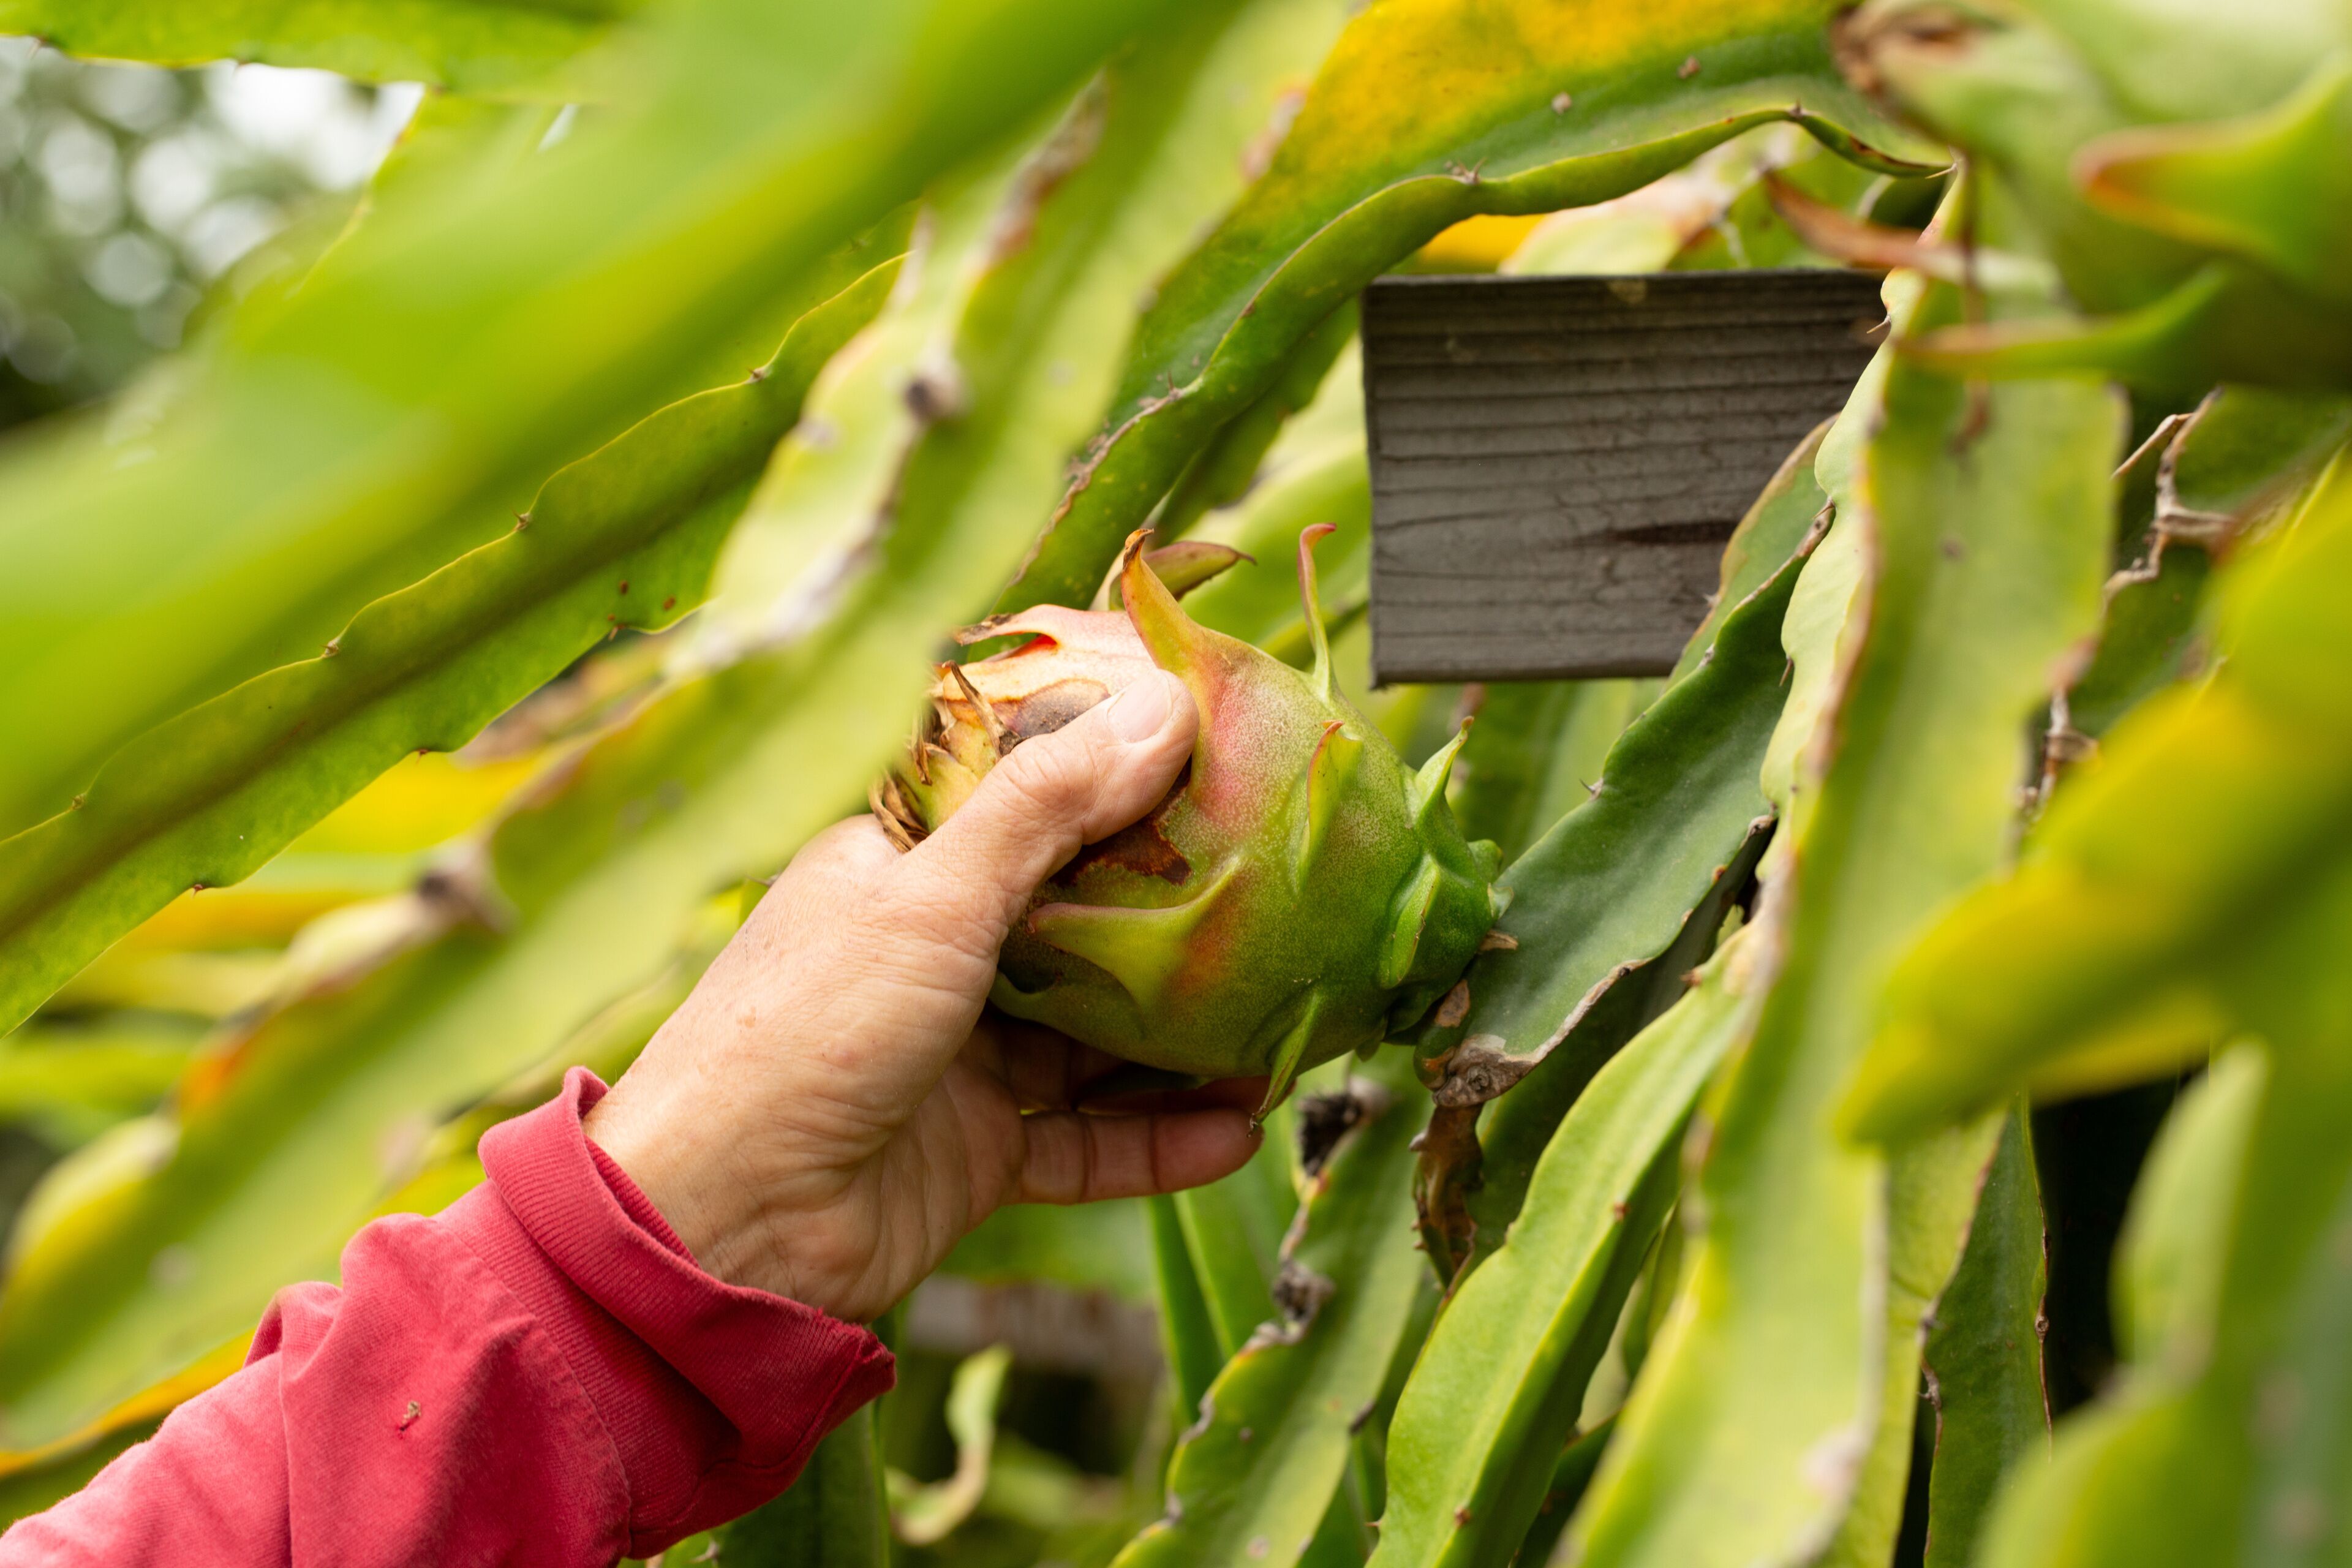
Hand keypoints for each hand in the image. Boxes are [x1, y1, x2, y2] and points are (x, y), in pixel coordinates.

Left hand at [582, 668, 1260, 1321]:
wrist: (721, 1225)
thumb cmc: (804, 1032)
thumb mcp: (933, 899)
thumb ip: (1050, 805)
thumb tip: (1165, 704)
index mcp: (904, 867)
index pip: (1029, 801)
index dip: (1123, 780)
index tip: (1226, 762)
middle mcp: (934, 952)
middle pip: (1080, 921)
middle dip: (1177, 919)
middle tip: (1285, 899)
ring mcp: (958, 1055)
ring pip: (1096, 1036)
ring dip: (1185, 1040)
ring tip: (1284, 1032)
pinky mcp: (976, 1151)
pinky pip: (1087, 1138)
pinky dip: (1157, 1140)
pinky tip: (1237, 1131)